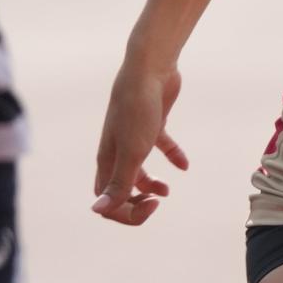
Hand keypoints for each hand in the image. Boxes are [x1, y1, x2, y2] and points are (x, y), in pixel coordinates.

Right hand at [93, 58, 188, 224]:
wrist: (150, 69)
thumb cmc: (137, 109)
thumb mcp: (131, 151)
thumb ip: (119, 182)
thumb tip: (97, 211)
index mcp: (107, 161)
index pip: (107, 200)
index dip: (126, 213)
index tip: (150, 206)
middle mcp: (117, 150)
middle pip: (120, 188)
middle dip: (136, 203)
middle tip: (157, 202)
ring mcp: (134, 136)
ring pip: (138, 170)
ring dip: (150, 185)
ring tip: (166, 191)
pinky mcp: (153, 123)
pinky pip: (161, 146)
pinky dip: (172, 157)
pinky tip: (184, 165)